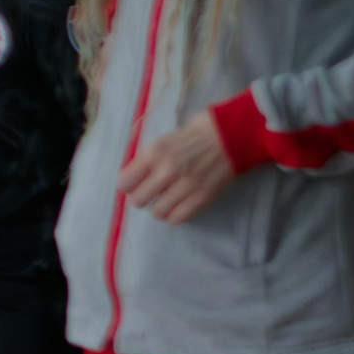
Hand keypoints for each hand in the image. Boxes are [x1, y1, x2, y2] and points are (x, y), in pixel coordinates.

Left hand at [117, 113, 236, 223]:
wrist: (228, 135)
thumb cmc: (192, 136)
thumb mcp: (161, 141)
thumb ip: (145, 160)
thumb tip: (131, 179)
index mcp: (154, 153)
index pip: (124, 182)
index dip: (127, 185)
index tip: (133, 184)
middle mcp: (167, 171)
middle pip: (138, 201)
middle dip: (141, 197)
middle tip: (149, 192)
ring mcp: (186, 186)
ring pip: (157, 212)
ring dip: (159, 207)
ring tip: (166, 198)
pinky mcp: (202, 197)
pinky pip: (178, 218)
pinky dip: (174, 214)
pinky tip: (177, 205)